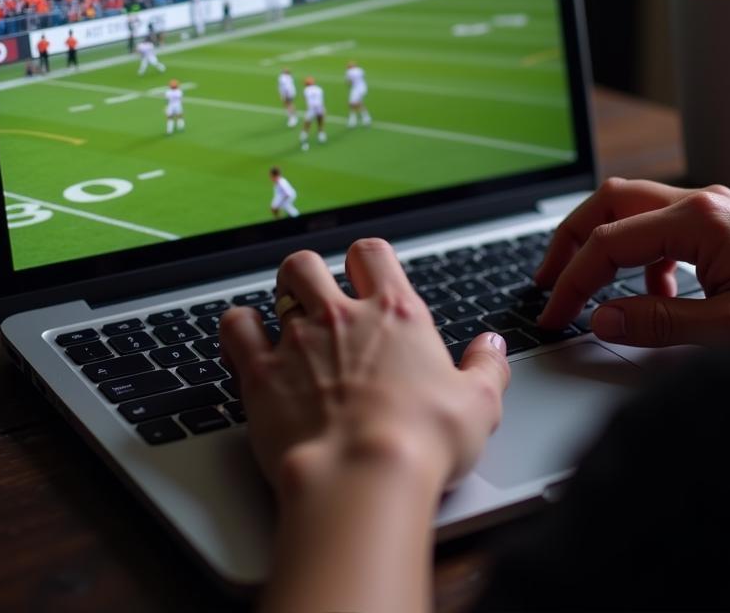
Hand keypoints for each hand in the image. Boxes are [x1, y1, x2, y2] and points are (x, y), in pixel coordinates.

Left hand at [220, 239, 510, 612]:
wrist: (363, 477)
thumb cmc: (422, 442)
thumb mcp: (478, 405)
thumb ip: (487, 367)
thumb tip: (493, 346)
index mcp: (395, 314)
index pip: (372, 254)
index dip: (366, 260)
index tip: (366, 277)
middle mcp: (342, 317)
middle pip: (310, 263)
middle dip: (311, 274)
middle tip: (318, 298)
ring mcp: (297, 339)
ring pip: (277, 284)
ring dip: (279, 294)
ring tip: (284, 314)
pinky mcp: (261, 372)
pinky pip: (236, 327)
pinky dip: (238, 328)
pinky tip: (245, 339)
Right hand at [535, 178, 729, 346]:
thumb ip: (658, 323)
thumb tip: (602, 319)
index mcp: (697, 221)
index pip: (608, 242)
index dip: (572, 280)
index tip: (553, 314)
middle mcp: (698, 202)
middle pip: (607, 203)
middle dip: (569, 241)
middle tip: (547, 281)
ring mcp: (709, 207)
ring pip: (629, 209)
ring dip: (601, 245)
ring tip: (588, 289)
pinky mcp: (718, 220)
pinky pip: (658, 226)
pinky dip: (638, 256)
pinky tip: (652, 294)